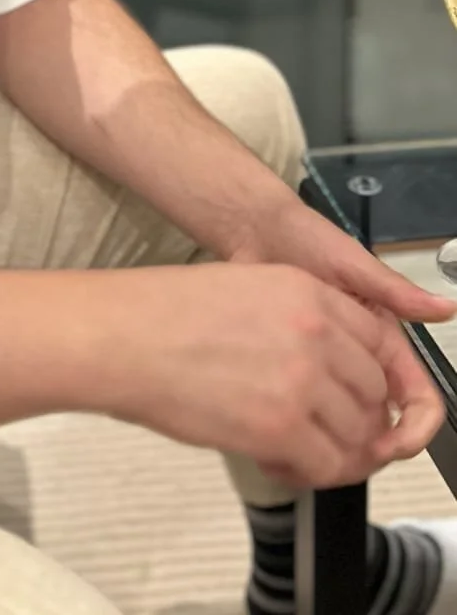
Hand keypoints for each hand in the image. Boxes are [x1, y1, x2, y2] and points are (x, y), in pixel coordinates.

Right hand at [113, 261, 443, 490]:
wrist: (118, 336)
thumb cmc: (160, 313)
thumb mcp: (243, 290)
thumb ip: (295, 321)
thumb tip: (323, 368)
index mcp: (306, 290)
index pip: (377, 342)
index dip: (370, 379)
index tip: (357, 398)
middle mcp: (316, 331)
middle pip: (373, 392)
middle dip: (354, 419)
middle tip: (324, 432)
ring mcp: (302, 380)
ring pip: (357, 435)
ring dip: (334, 451)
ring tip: (297, 452)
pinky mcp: (280, 426)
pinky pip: (325, 466)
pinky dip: (309, 475)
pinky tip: (278, 465)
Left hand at [228, 198, 454, 472]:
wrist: (252, 230)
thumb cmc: (303, 238)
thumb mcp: (349, 263)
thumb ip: (394, 291)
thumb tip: (446, 308)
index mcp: (383, 341)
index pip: (418, 403)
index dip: (411, 433)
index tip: (384, 449)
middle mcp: (358, 362)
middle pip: (383, 429)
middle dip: (368, 452)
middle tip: (333, 460)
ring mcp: (324, 370)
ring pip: (343, 430)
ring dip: (331, 450)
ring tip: (300, 454)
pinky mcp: (290, 373)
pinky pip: (303, 416)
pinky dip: (296, 435)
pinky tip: (275, 441)